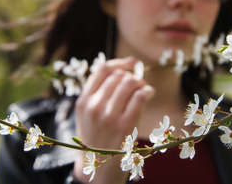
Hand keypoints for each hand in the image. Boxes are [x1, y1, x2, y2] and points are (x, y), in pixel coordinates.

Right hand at [73, 57, 154, 182]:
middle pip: (119, 76)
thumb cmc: (96, 137)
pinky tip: (148, 95)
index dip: (119, 62)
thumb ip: (97, 93)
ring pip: (129, 83)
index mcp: (83, 101)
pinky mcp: (125, 125)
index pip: (102, 70)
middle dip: (132, 76)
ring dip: (140, 83)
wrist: (97, 167)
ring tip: (143, 90)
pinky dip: (147, 91)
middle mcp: (94, 106)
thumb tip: (122, 68)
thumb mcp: (87, 114)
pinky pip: (140, 96)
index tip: (131, 63)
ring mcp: (109, 116)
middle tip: (138, 84)